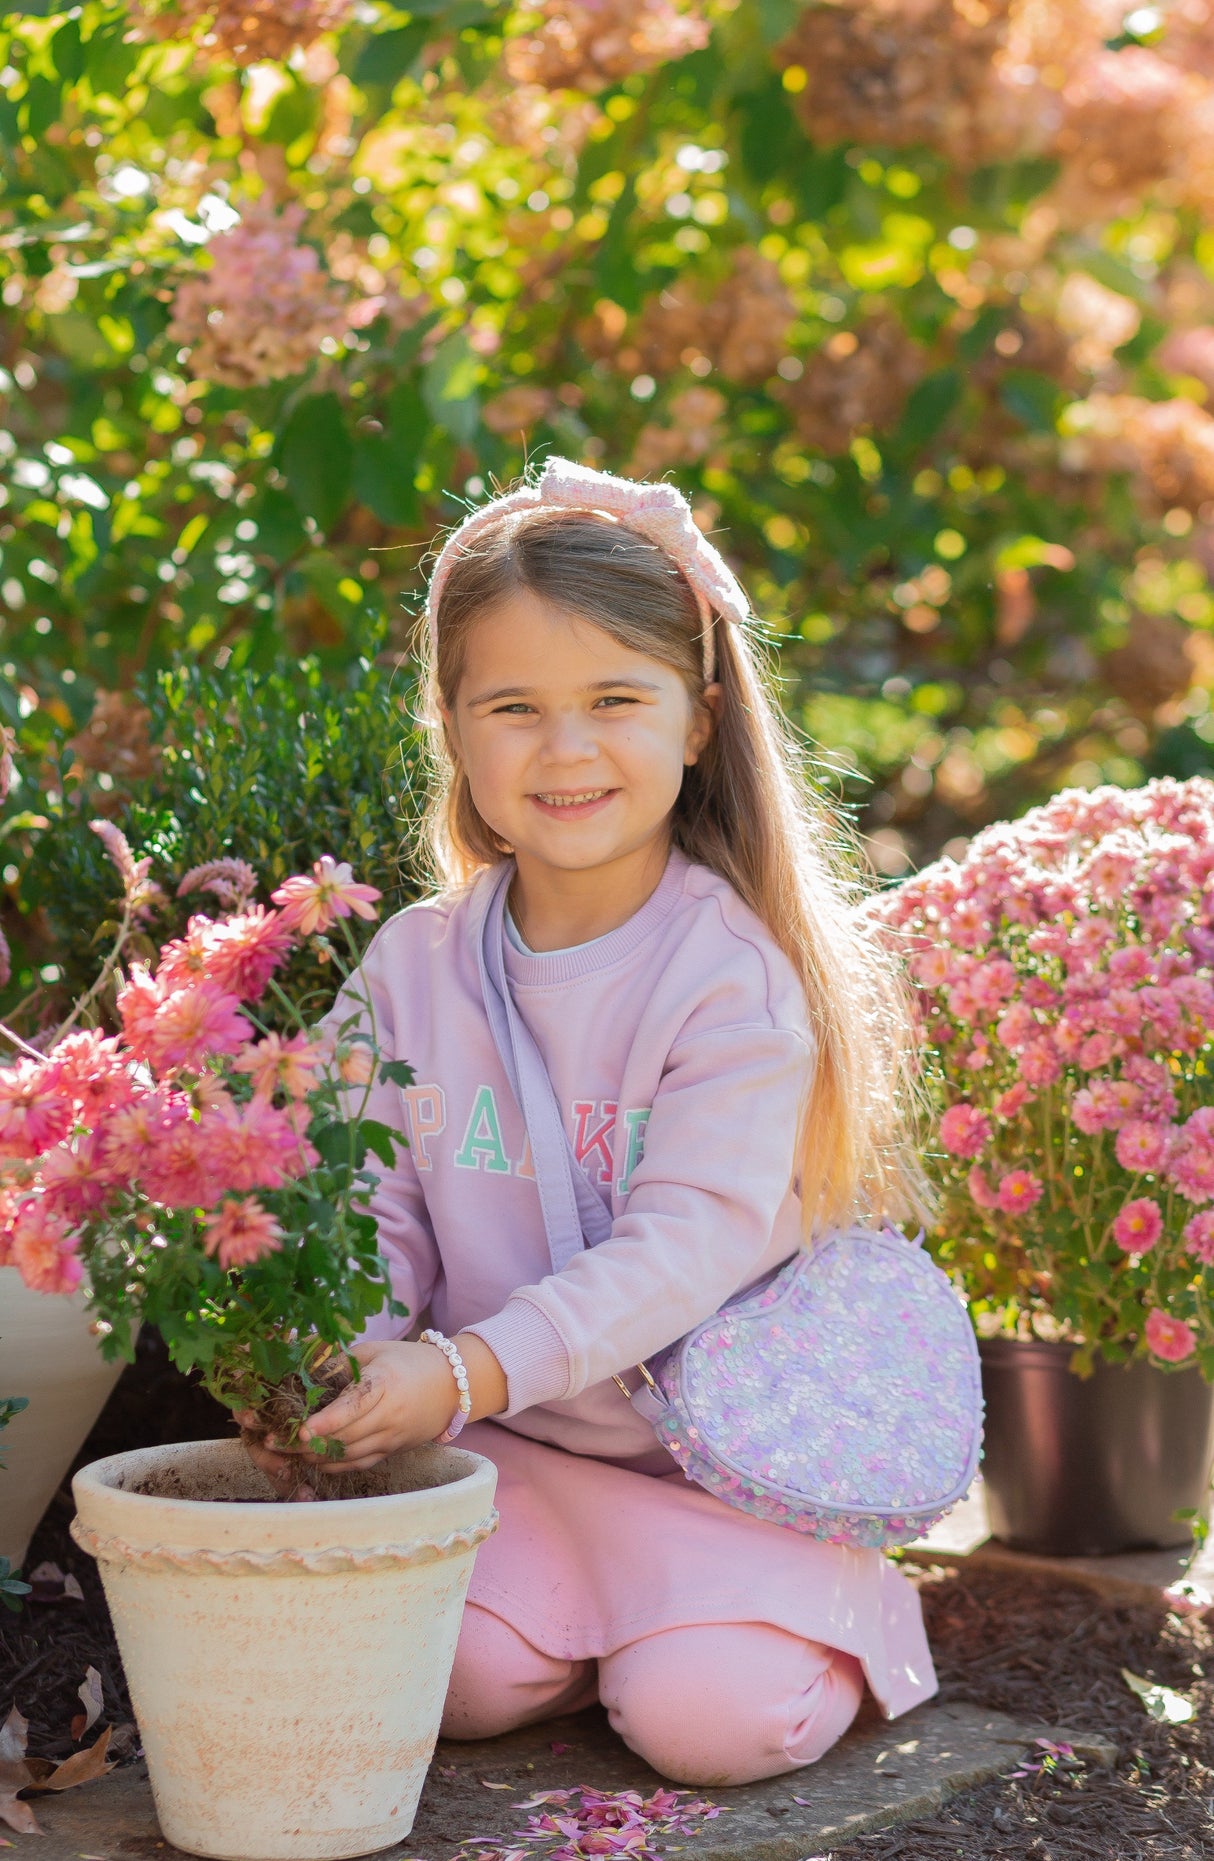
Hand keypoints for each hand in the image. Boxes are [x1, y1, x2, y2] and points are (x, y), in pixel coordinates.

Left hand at [236, 1333, 507, 1496]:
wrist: (453, 1384)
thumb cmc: (408, 1360)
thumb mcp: (375, 1351)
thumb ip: (339, 1362)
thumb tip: (302, 1370)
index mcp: (386, 1384)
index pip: (356, 1405)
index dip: (328, 1421)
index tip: (301, 1429)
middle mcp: (391, 1415)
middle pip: (346, 1436)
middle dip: (309, 1442)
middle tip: (274, 1442)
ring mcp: (393, 1438)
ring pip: (350, 1455)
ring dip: (316, 1456)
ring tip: (286, 1452)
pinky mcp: (393, 1451)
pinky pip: (360, 1464)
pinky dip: (334, 1465)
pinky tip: (313, 1460)